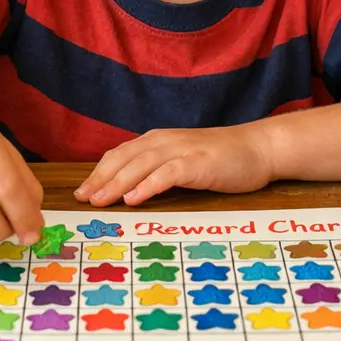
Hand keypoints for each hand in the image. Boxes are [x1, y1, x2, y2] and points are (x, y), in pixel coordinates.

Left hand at [74, 125, 275, 206]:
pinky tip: (134, 199)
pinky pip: (167, 174)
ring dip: (116, 182)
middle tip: (82, 199)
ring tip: (99, 200)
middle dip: (100, 178)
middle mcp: (166, 141)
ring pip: (140, 164)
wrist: (258, 148)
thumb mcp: (183, 159)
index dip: (99, 172)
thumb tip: (129, 188)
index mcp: (159, 140)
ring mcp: (182, 150)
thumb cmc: (221, 158)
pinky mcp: (198, 163)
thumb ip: (159, 168)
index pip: (121, 154)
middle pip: (124, 158)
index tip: (82, 191)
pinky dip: (147, 185)